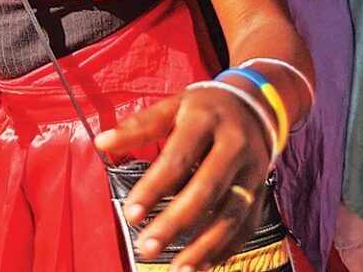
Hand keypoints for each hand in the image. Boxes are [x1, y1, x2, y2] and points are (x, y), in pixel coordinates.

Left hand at [94, 86, 271, 271]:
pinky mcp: (261, 190)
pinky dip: (226, 248)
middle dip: (176, 222)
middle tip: (147, 247)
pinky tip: (204, 264)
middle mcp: (234, 145)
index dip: (153, 188)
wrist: (254, 106)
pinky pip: (247, 224)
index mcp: (205, 120)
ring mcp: (253, 170)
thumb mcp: (171, 106)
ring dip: (205, 246)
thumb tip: (101, 143)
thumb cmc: (203, 110)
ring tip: (178, 268)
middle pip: (206, 189)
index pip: (178, 158)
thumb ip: (138, 126)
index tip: (130, 214)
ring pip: (231, 213)